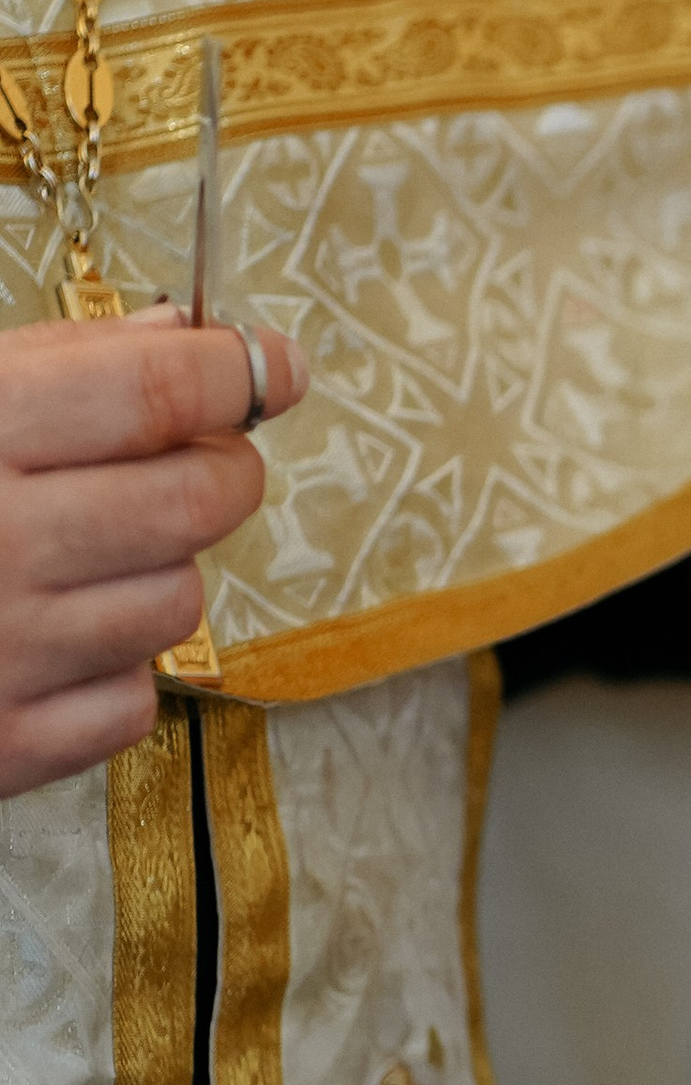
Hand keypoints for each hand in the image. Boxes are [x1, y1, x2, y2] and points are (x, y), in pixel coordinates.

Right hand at [0, 313, 308, 794]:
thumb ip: (52, 361)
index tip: (270, 366)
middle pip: (197, 500)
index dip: (237, 373)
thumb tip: (189, 335)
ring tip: (85, 550)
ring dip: (158, 569)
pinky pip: (132, 701)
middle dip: (220, 468)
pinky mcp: (4, 749)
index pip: (159, 393)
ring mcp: (3, 656)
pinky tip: (50, 635)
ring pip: (179, 602)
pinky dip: (113, 668)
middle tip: (194, 456)